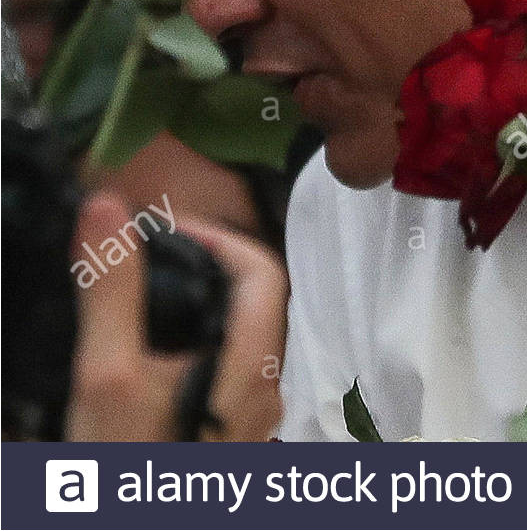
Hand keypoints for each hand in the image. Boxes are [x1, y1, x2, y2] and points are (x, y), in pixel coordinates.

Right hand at [64, 192, 286, 440]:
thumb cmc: (123, 471)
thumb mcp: (106, 378)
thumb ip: (112, 293)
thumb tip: (106, 210)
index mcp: (253, 369)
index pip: (263, 272)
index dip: (219, 236)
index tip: (163, 228)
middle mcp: (266, 390)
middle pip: (257, 300)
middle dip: (206, 262)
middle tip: (147, 251)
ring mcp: (251, 417)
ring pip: (243, 333)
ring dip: (199, 299)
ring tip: (141, 289)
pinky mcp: (229, 435)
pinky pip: (226, 364)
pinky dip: (195, 336)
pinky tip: (149, 344)